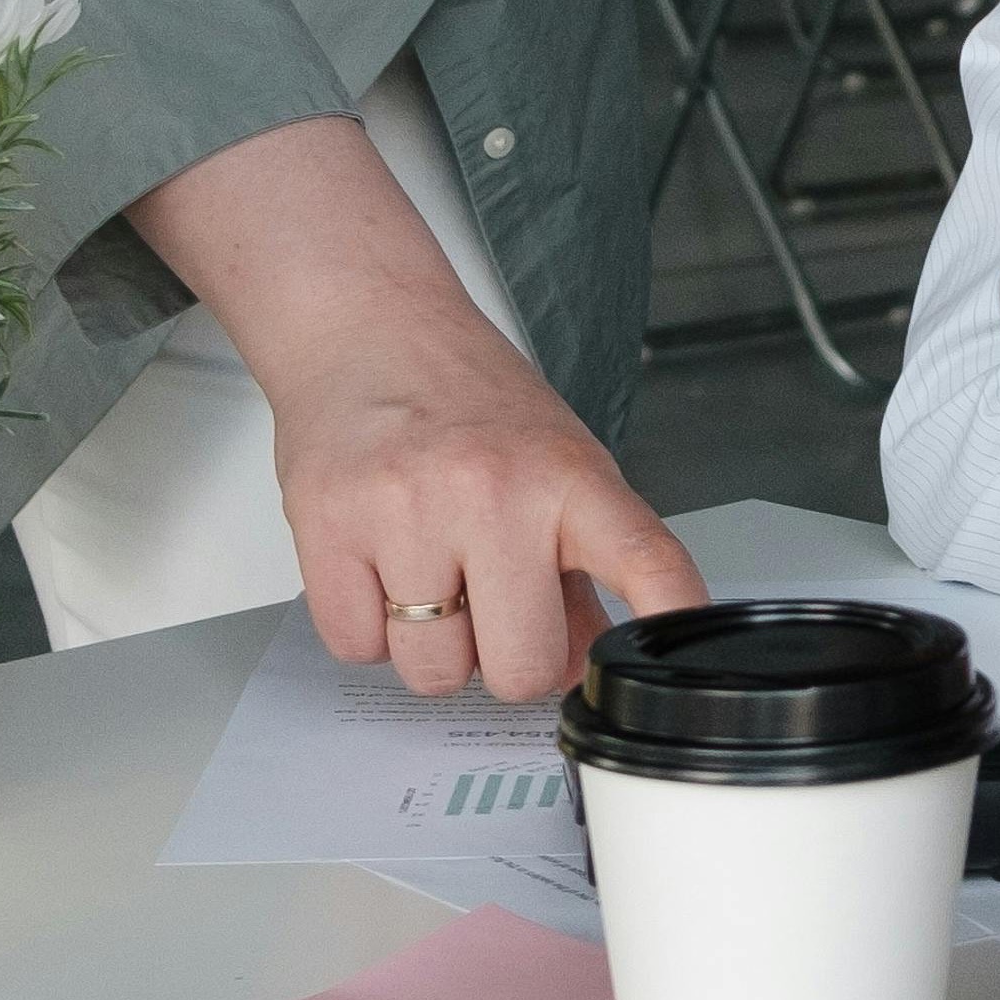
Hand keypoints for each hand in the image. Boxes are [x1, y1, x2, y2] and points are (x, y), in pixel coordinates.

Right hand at [132, 109, 702, 705]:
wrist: (367, 326)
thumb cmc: (467, 398)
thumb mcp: (555, 461)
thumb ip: (581, 564)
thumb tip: (588, 656)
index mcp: (568, 476)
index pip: (645, 562)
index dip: (669, 620)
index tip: (672, 661)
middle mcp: (494, 491)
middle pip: (522, 668)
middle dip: (508, 661)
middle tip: (493, 610)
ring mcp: (407, 510)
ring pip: (433, 672)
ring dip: (432, 646)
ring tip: (429, 574)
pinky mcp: (327, 524)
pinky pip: (358, 648)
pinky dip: (369, 629)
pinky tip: (379, 568)